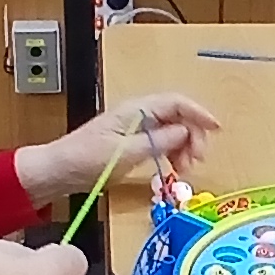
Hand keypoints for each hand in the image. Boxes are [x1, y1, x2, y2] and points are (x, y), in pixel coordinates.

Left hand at [14, 92, 221, 203]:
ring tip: (183, 168)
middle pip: (178, 117)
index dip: (199, 113)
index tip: (216, 128)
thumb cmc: (85, 160)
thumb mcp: (124, 153)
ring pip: (173, 131)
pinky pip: (162, 143)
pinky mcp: (133, 142)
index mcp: (136, 110)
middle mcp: (138, 115)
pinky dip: (172, 154)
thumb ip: (156, 142)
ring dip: (184, 148)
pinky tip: (172, 168)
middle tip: (195, 160)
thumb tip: (183, 134)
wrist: (58, 171)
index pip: (176, 103)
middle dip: (193, 136)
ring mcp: (136, 128)